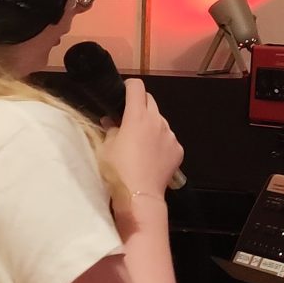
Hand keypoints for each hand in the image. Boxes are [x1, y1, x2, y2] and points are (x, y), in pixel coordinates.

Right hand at [102, 80, 182, 197]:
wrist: (139, 195)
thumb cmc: (117, 170)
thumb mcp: (105, 147)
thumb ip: (110, 129)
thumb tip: (111, 121)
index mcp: (137, 116)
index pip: (137, 87)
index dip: (129, 87)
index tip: (123, 94)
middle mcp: (157, 120)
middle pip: (150, 100)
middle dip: (140, 104)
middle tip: (129, 118)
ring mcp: (170, 135)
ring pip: (160, 120)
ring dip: (151, 124)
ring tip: (141, 142)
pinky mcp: (178, 149)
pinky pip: (168, 138)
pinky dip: (160, 142)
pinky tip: (152, 156)